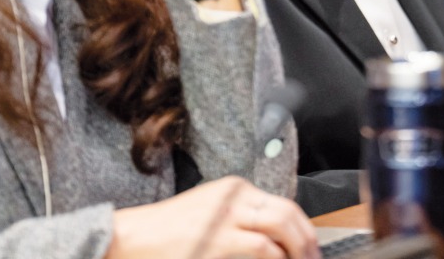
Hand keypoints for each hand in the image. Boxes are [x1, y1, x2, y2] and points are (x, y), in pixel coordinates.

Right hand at [105, 177, 318, 258]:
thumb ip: (242, 218)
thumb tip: (277, 241)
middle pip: (287, 215)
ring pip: (280, 231)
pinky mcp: (218, 243)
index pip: (285, 205)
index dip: (304, 230)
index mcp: (235, 189)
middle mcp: (234, 199)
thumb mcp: (211, 212)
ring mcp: (226, 220)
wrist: (132, 238)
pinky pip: (262, 250)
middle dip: (307, 242)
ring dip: (296, 252)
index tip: (311, 249)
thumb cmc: (169, 232)